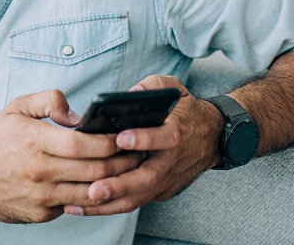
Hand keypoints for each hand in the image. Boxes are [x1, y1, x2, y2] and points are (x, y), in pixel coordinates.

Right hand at [0, 89, 145, 223]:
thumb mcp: (18, 107)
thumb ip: (50, 100)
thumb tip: (79, 115)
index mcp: (36, 141)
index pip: (84, 144)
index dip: (111, 142)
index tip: (126, 136)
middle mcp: (39, 171)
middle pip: (94, 170)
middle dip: (123, 163)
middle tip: (139, 154)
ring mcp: (41, 196)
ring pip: (90, 193)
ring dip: (115, 184)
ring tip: (130, 172)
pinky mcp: (41, 213)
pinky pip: (75, 207)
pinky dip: (92, 198)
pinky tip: (105, 187)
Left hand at [64, 76, 222, 215]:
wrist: (214, 139)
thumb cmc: (186, 111)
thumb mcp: (175, 88)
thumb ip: (152, 86)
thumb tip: (130, 93)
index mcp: (176, 133)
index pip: (163, 138)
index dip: (143, 139)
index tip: (120, 138)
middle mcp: (171, 161)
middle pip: (147, 178)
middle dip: (119, 185)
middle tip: (94, 189)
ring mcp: (165, 181)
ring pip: (138, 197)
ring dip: (108, 203)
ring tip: (79, 202)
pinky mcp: (159, 193)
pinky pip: (133, 202)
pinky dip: (109, 207)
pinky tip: (82, 206)